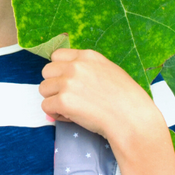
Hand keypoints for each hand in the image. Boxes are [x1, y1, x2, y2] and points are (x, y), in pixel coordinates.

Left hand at [39, 48, 163, 160]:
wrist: (131, 119)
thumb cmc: (126, 100)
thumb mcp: (109, 71)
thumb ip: (87, 69)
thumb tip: (66, 78)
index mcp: (88, 56)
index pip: (56, 55)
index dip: (59, 70)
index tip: (67, 82)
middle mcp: (75, 66)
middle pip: (46, 72)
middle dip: (54, 85)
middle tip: (70, 98)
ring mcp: (68, 83)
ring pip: (43, 89)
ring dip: (54, 100)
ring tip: (72, 109)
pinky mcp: (63, 101)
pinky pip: (46, 106)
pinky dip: (56, 114)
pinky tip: (71, 117)